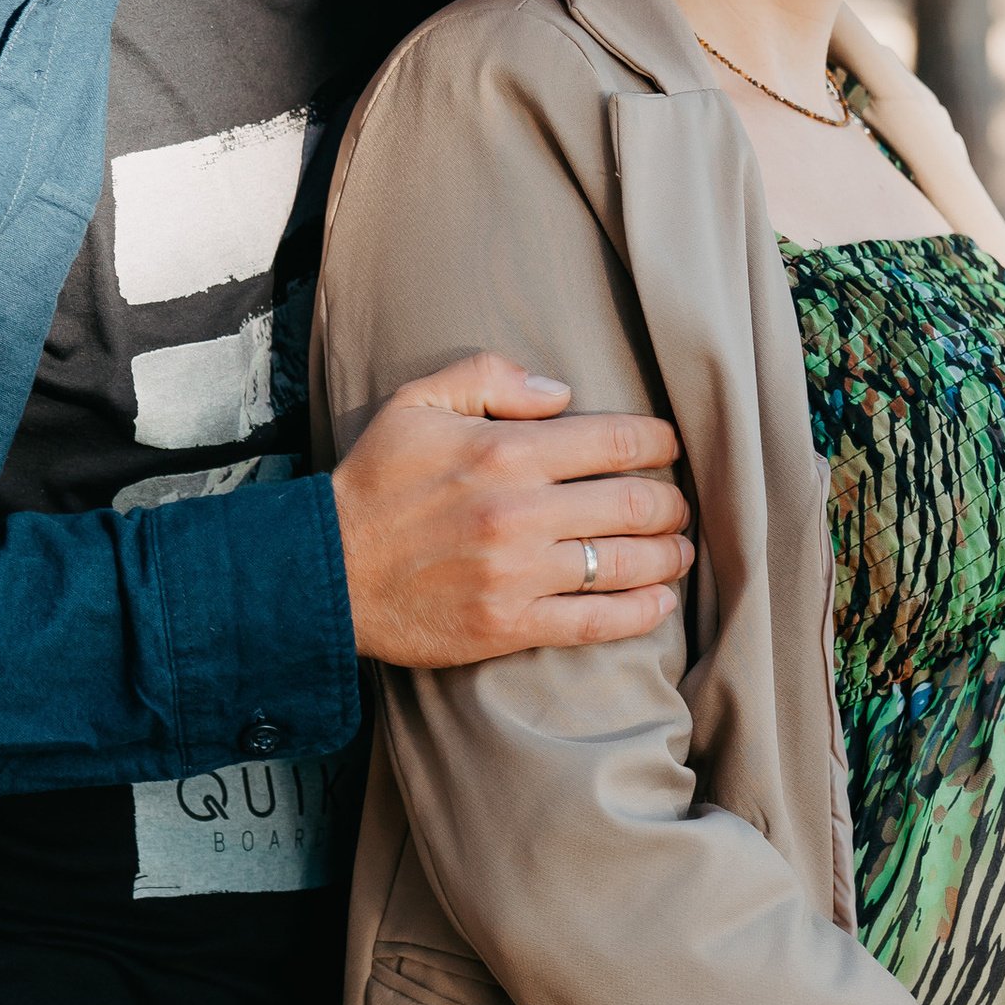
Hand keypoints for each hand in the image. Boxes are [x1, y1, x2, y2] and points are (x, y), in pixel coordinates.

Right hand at [333, 354, 692, 668]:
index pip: (616, 443)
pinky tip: (660, 601)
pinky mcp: (509, 626)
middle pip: (635, 504)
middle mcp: (519, 512)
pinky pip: (596, 621)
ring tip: (679, 550)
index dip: (659, 444)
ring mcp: (517, 574)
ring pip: (625, 564)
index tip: (668, 448)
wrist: (325, 570)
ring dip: (668, 556)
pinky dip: (641, 612)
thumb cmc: (374, 484)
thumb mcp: (417, 404)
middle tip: (678, 504)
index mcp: (505, 452)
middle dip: (672, 503)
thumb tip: (561, 392)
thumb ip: (489, 378)